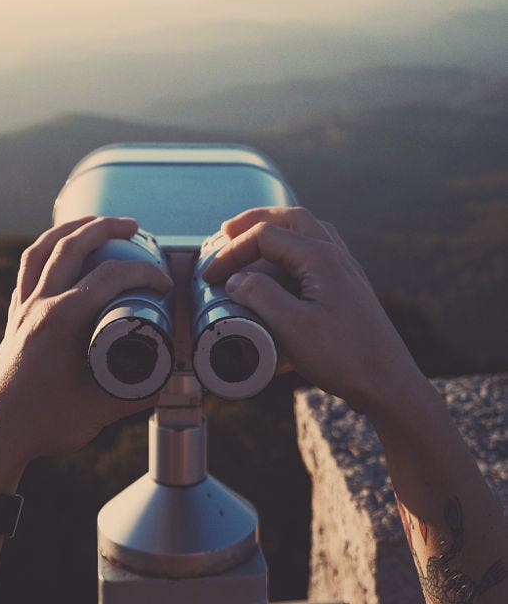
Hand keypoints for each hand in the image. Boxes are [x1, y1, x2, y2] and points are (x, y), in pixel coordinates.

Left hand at [0, 216, 172, 488]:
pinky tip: (59, 253)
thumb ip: (140, 392)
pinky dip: (45, 252)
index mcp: (60, 321)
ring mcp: (22, 309)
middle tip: (134, 227)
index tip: (164, 282)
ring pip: (42, 250)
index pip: (109, 278)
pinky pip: (27, 270)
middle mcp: (39, 305)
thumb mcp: (100, 410)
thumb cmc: (45, 425)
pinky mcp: (15, 317)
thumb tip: (174, 377)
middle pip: (71, 246)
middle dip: (105, 228)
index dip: (142, 273)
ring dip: (70, 229)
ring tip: (95, 223)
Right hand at [204, 206, 422, 416]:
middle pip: (291, 218)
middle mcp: (336, 255)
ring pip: (309, 231)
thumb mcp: (292, 328)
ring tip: (254, 241)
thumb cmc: (344, 357)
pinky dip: (296, 248)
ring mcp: (346, 270)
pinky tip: (285, 267)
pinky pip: (320, 251)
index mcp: (320, 258)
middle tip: (228, 231)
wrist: (390, 385)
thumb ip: (260, 296)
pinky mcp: (349, 287)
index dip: (233, 251)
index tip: (211, 276)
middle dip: (256, 221)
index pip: (266, 236)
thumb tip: (236, 280)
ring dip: (279, 230)